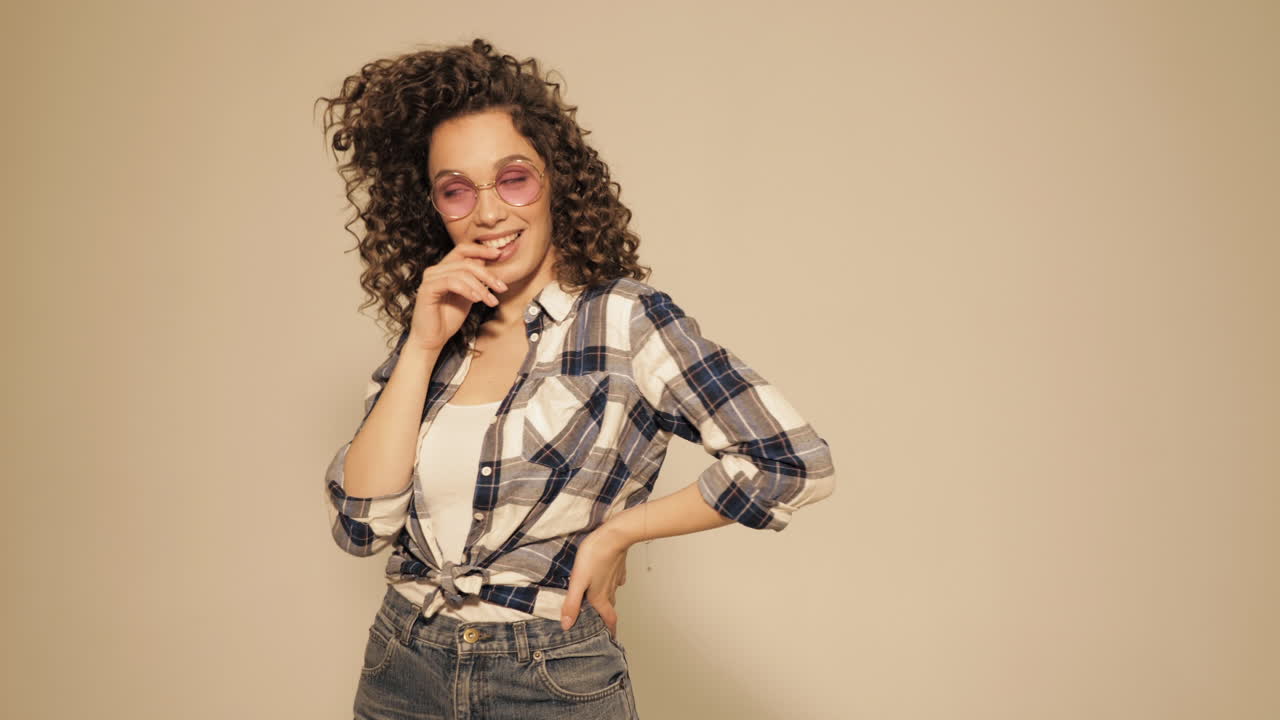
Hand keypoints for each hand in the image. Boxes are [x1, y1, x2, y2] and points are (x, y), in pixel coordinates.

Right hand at [406, 243, 507, 351]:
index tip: (499, 254)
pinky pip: (451, 282)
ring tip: (491, 301)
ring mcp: (430, 278)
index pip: (463, 250)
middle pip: (466, 262)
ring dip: (480, 287)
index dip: (481, 250)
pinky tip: (476, 300)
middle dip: (487, 275)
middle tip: (502, 288)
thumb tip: (490, 265)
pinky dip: (467, 290)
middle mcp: (435, 270)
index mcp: (444, 269)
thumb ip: (476, 281)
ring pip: (461, 273)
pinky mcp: (427, 289)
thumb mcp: (468, 296)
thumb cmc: (449, 319)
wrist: (433, 339)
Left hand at [561, 524, 631, 638]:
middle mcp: (610, 589)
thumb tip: (566, 625)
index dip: (610, 631)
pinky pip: (615, 579)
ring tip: (600, 602)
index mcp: (600, 596)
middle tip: (602, 623)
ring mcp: (616, 577)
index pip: (609, 619)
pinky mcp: (618, 566)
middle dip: (606, 617)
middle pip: (610, 608)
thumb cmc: (595, 555)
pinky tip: (606, 578)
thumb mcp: (578, 581)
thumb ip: (572, 603)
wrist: (614, 535)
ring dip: (608, 600)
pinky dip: (611, 582)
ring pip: (612, 593)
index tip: (611, 639)